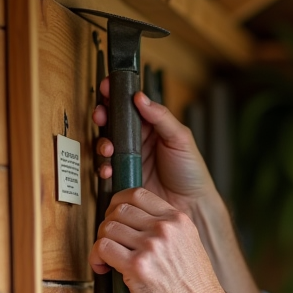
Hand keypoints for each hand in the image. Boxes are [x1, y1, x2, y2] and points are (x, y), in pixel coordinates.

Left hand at [90, 187, 232, 292]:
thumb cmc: (195, 287)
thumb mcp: (190, 245)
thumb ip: (168, 230)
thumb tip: (136, 222)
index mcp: (178, 220)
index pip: (138, 194)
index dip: (119, 203)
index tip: (115, 215)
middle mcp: (165, 229)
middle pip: (119, 210)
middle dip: (108, 224)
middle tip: (111, 241)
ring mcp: (151, 247)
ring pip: (108, 228)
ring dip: (102, 242)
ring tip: (107, 258)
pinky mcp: (137, 267)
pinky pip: (102, 248)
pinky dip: (96, 258)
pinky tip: (103, 267)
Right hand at [93, 81, 214, 214]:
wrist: (191, 205)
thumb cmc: (191, 171)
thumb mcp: (181, 139)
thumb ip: (161, 117)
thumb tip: (140, 97)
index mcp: (152, 126)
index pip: (130, 105)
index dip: (116, 94)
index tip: (106, 87)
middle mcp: (138, 141)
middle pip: (113, 122)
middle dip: (103, 116)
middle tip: (101, 115)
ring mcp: (129, 159)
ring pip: (106, 144)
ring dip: (102, 143)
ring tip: (109, 148)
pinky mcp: (124, 177)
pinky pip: (107, 169)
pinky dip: (104, 167)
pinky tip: (109, 169)